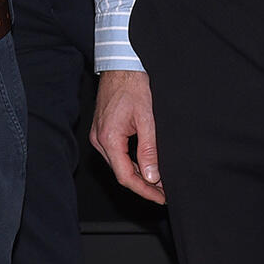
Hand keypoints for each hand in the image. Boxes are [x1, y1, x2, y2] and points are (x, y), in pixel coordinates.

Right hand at [90, 70, 165, 204]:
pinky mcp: (102, 131)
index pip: (126, 176)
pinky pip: (116, 155)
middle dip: (144, 185)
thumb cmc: (133, 86)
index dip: (145, 191)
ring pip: (119, 165)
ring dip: (139, 176)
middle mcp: (99, 140)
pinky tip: (146, 166)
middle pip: (121, 173)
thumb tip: (153, 177)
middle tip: (165, 192)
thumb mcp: (147, 119)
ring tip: (159, 182)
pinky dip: (132, 163)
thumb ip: (149, 150)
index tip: (162, 198)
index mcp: (108, 138)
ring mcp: (99, 136)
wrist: (120, 66)